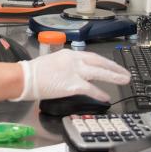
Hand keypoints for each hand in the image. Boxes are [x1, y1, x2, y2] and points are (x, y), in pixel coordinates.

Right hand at [12, 49, 130, 101]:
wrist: (25, 78)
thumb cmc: (33, 72)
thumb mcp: (52, 62)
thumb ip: (66, 66)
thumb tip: (74, 74)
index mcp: (69, 54)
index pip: (92, 57)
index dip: (104, 62)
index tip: (112, 66)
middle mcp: (74, 60)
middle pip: (100, 62)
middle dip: (114, 68)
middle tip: (125, 73)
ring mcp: (74, 72)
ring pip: (99, 73)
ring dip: (113, 77)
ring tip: (124, 80)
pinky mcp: (72, 84)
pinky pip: (91, 89)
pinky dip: (100, 93)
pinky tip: (107, 97)